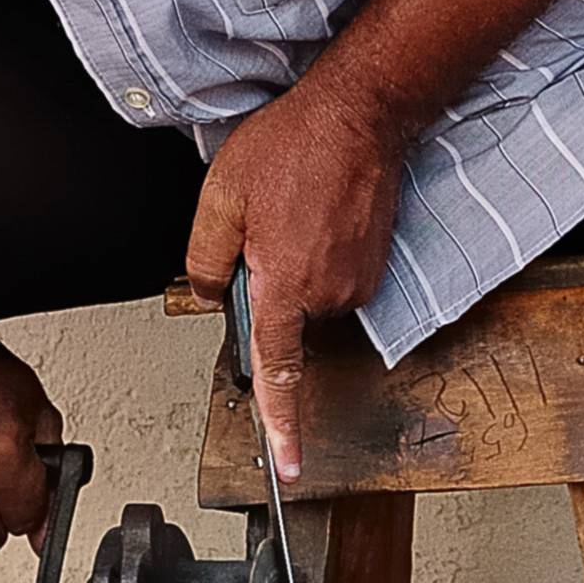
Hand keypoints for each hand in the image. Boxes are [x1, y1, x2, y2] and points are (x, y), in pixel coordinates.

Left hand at [182, 74, 408, 481]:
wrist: (361, 114)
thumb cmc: (294, 146)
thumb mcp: (222, 198)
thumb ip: (206, 260)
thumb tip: (212, 297)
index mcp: (286, 284)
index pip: (278, 372)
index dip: (282, 427)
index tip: (290, 468)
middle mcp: (330, 292)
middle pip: (284, 318)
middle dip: (267, 283)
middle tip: (264, 225)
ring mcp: (360, 280)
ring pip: (309, 295)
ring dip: (293, 262)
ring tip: (294, 208)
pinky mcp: (377, 264)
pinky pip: (333, 276)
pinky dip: (320, 252)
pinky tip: (316, 210)